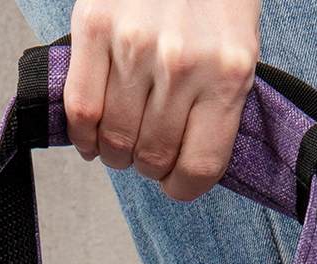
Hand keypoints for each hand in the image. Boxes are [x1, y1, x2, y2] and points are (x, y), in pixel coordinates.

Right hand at [63, 0, 261, 201]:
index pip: (199, 168)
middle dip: (146, 164)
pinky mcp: (95, 25)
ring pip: (114, 140)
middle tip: (145, 150)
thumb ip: (214, 104)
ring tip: (120, 138)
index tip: (174, 179)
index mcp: (229, 74)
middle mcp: (183, 63)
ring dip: (114, 152)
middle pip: (152, 157)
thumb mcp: (235, 48)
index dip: (181, 186)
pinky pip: (81, 108)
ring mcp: (136, 45)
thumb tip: (180, 163)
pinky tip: (91, 134)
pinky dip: (82, 134)